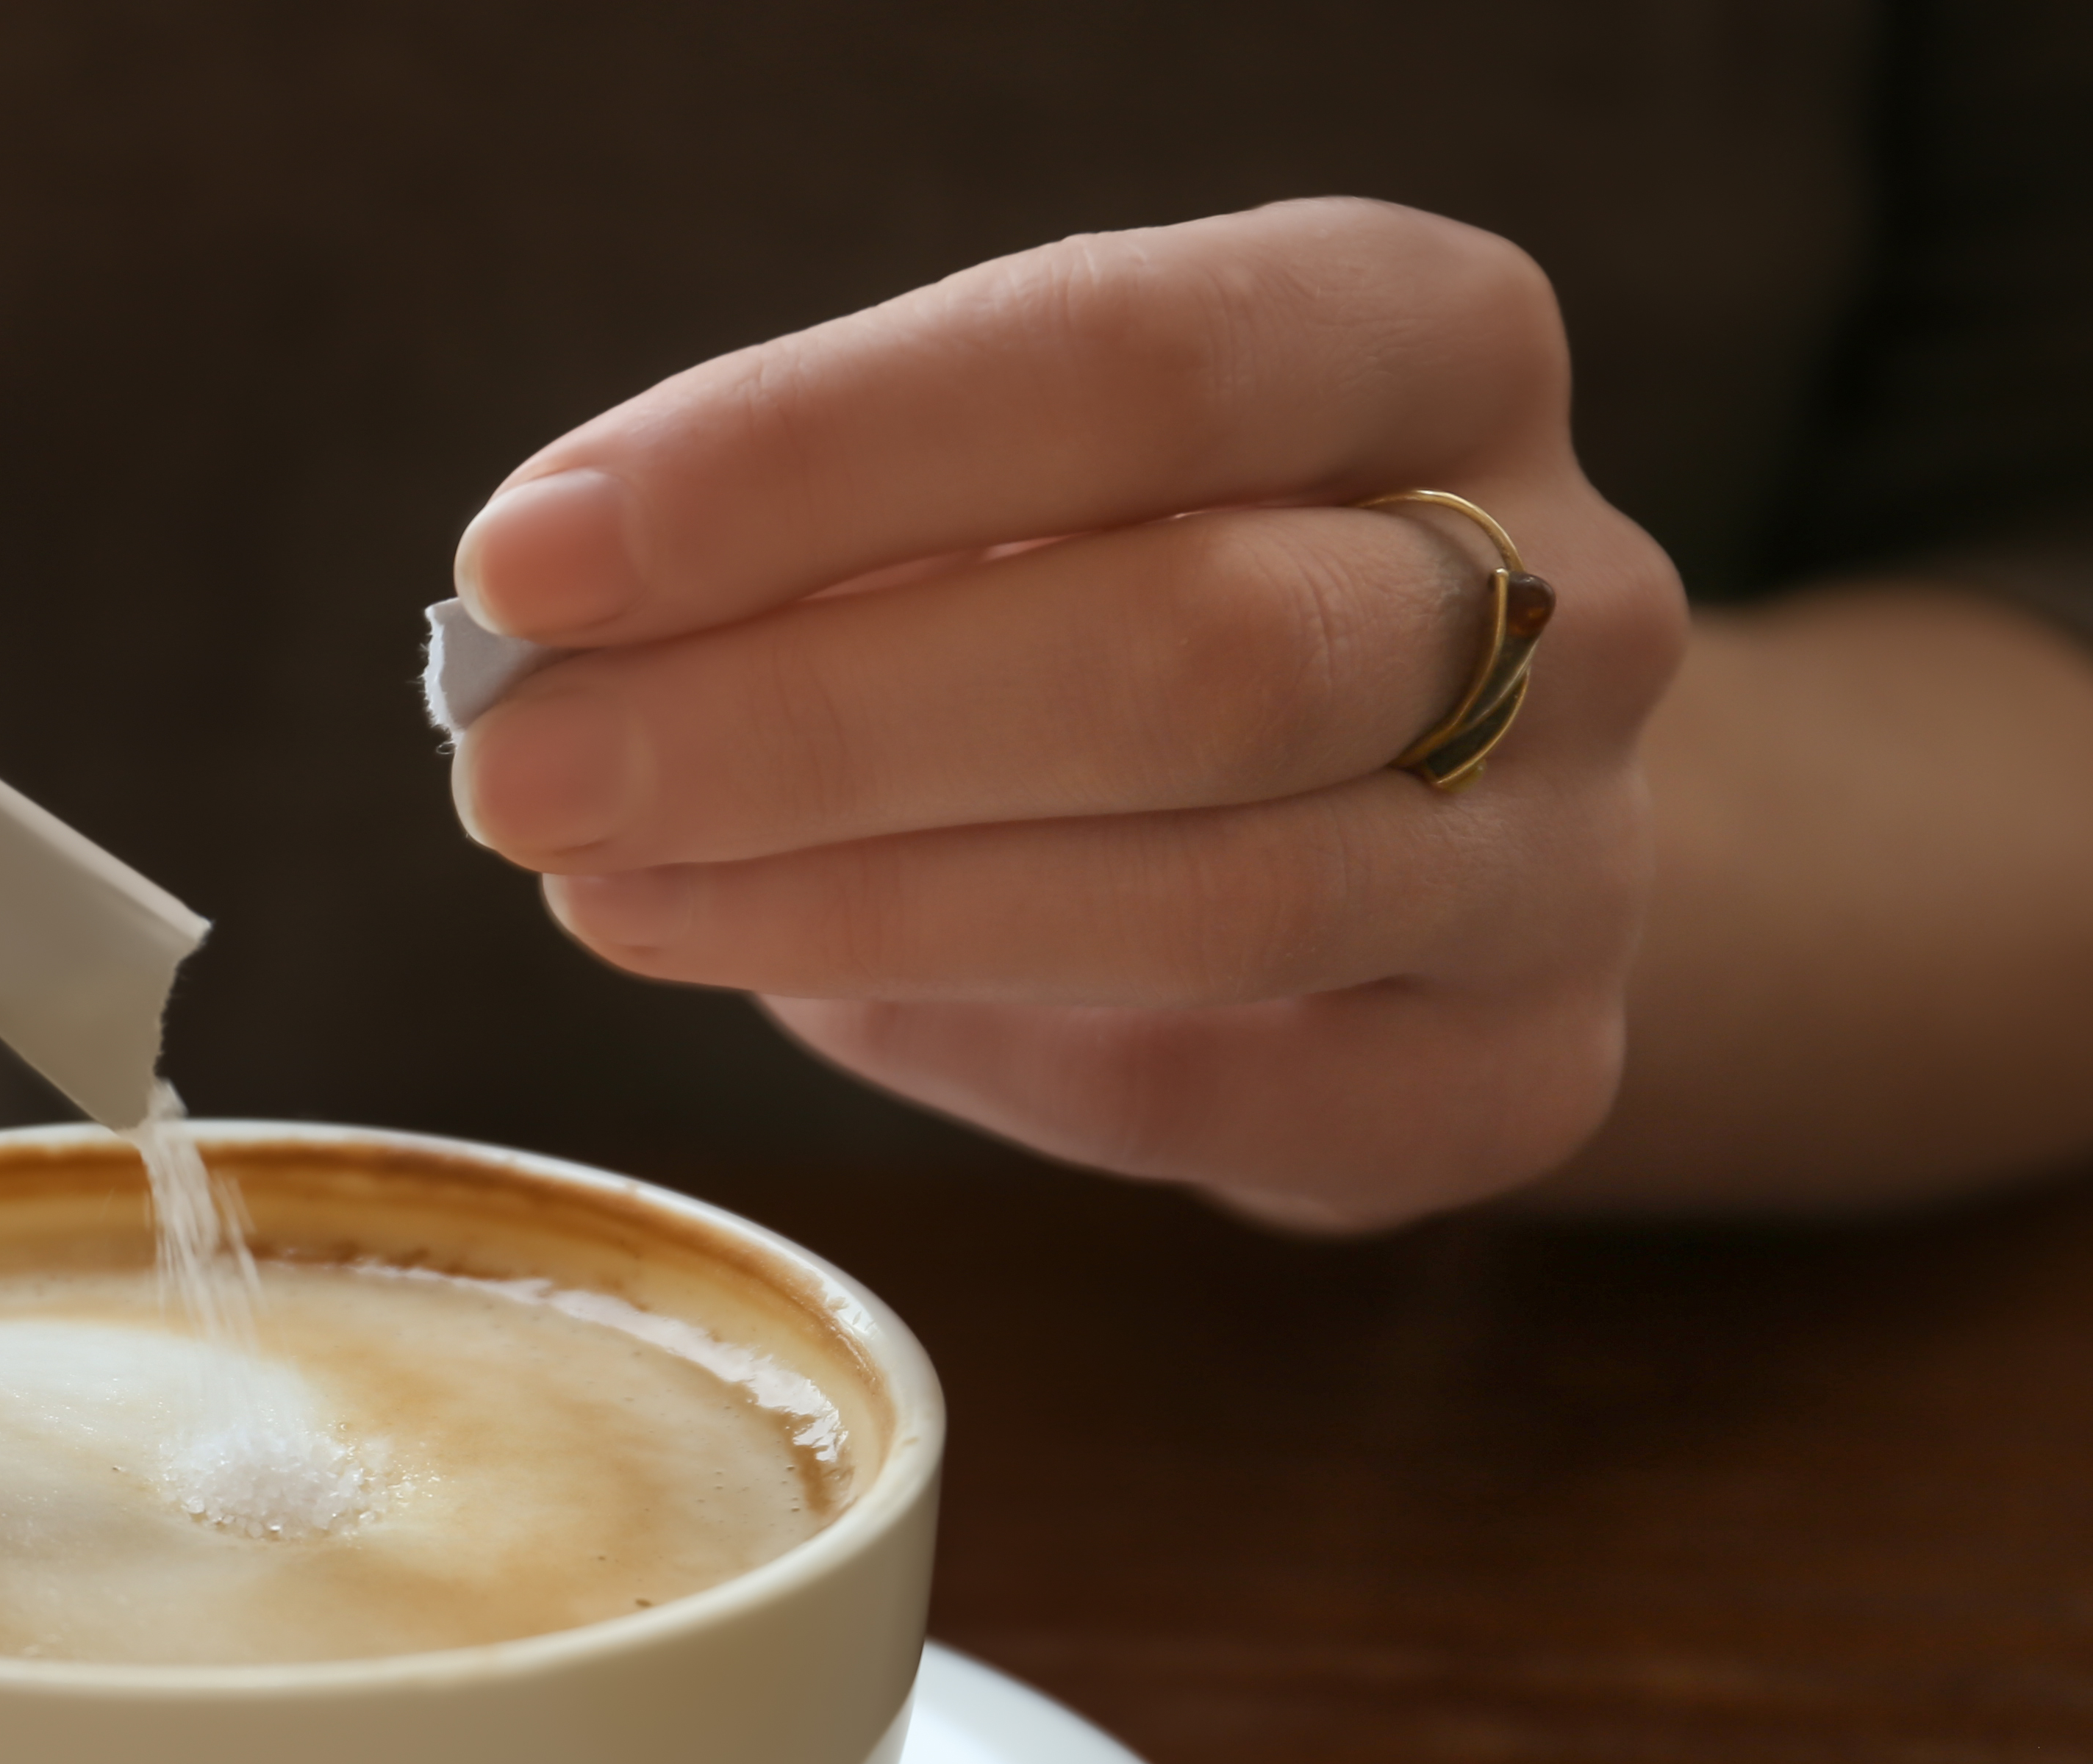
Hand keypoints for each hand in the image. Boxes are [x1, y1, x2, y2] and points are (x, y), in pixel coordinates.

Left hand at [445, 199, 1684, 1229]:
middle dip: (806, 722)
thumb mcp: (1026, 489)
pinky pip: (1214, 1097)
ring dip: (852, 905)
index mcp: (1429, 338)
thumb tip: (552, 626)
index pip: (1125, 363)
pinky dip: (978, 1049)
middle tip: (522, 772)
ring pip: (1209, 897)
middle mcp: (1561, 587)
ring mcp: (1571, 851)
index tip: (535, 562)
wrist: (1455, 817)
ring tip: (601, 890)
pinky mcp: (1517, 1073)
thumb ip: (831, 533)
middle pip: (1189, 648)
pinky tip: (803, 996)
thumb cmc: (1163, 595)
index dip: (810, 463)